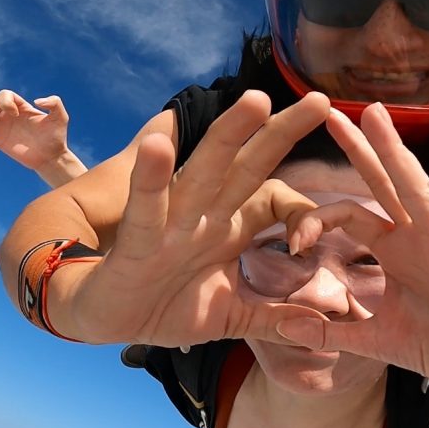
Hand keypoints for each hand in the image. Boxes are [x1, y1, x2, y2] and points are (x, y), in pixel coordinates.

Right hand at [0, 90, 70, 171]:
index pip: (5, 94)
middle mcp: (9, 115)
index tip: (15, 114)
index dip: (5, 100)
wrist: (50, 158)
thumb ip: (54, 103)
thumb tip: (36, 101)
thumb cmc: (56, 137)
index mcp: (21, 107)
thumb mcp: (61, 117)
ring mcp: (2, 127)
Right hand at [49, 91, 332, 346]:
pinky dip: (150, 180)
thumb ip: (274, 318)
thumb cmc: (166, 308)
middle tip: (320, 101)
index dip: (303, 213)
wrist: (105, 320)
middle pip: (247, 168)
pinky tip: (157, 144)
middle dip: (280, 135)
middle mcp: (204, 217)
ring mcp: (170, 226)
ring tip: (255, 101)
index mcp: (227, 229)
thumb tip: (323, 326)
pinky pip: (146, 209)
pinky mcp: (136, 243)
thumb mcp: (230, 318)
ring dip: (228, 136)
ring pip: (203, 173)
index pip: (275, 201)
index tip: (319, 236)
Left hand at [276, 104, 428, 401]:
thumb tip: (286, 328)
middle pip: (383, 184)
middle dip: (360, 148)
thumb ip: (331, 331)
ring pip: (419, 192)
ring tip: (378, 116)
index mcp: (393, 248)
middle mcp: (418, 237)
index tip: (292, 240)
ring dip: (398, 155)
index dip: (318, 220)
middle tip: (333, 112)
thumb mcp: (371, 338)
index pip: (350, 214)